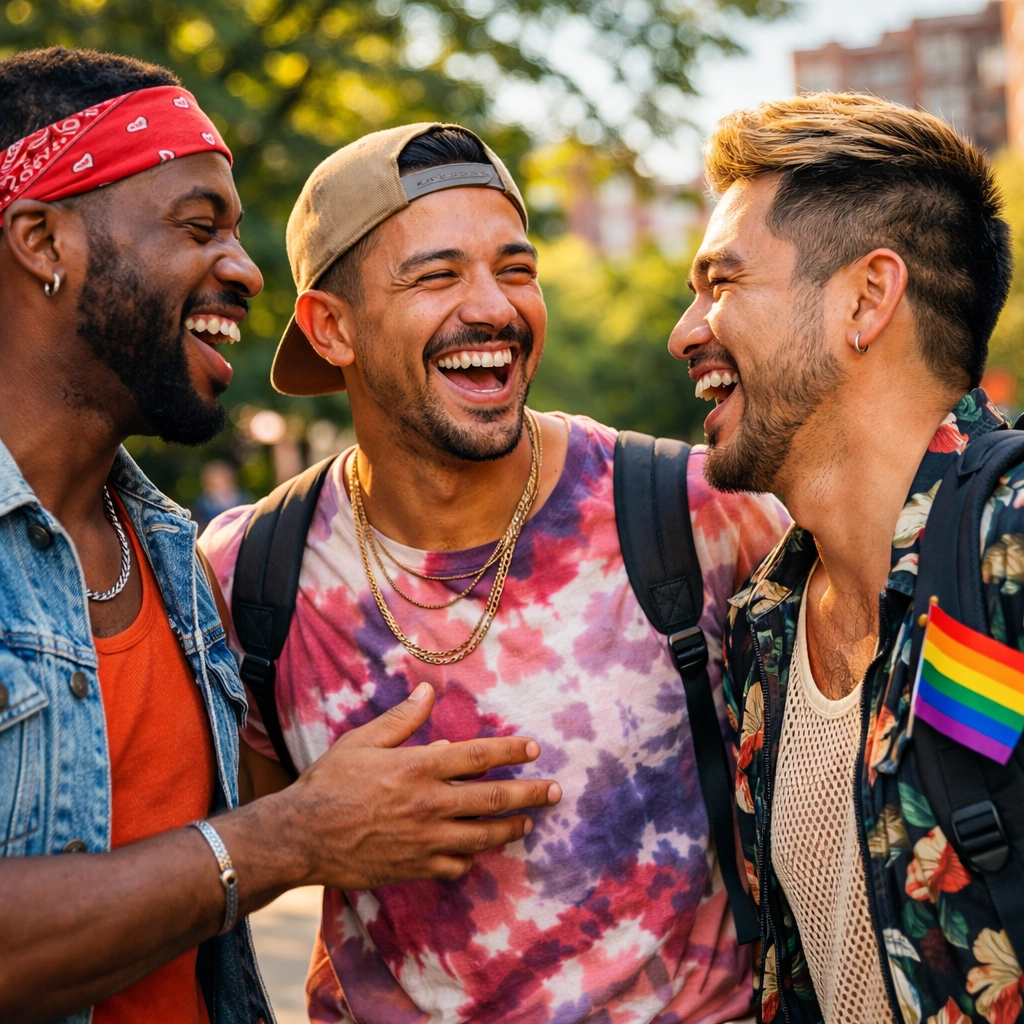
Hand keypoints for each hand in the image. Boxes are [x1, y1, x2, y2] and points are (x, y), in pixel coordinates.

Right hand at [280, 683, 560, 887]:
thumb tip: (429, 692)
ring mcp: (426, 840)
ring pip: (483, 837)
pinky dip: (470, 859)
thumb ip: (402, 720)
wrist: (302, 837)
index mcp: (420, 767)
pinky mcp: (415, 868)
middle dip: (530, 794)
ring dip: (510, 829)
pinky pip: (456, 867)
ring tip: (527, 824)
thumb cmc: (330, 783)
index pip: (478, 755)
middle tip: (555, 792)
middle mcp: (430, 804)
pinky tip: (475, 852)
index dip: (511, 750)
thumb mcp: (363, 740)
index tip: (534, 748)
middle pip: (493, 798)